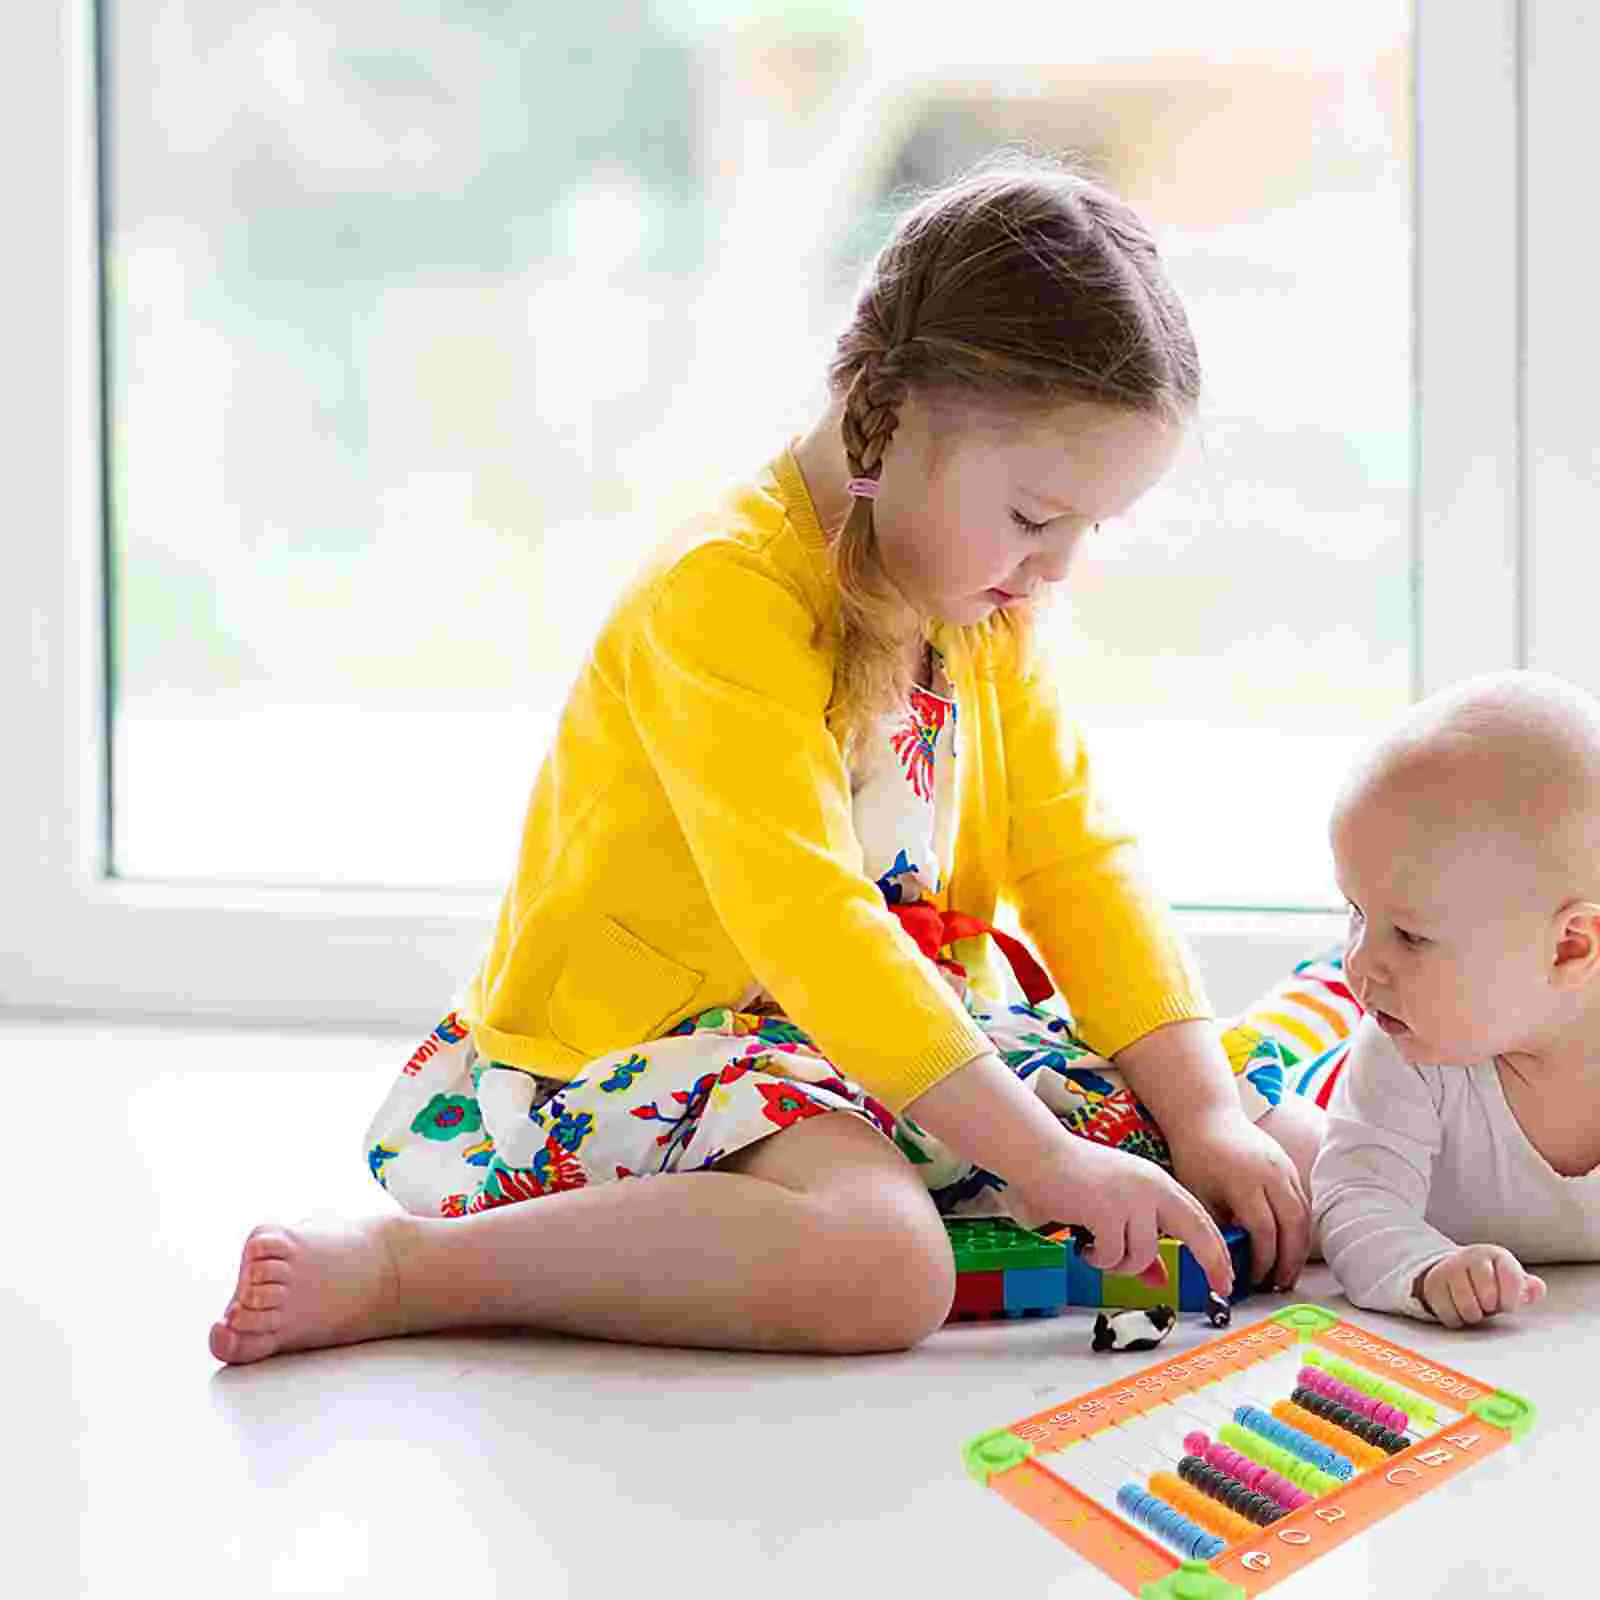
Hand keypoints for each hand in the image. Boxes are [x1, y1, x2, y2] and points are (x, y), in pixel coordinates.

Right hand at [1011, 1135, 1235, 1298]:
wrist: (1042, 1155)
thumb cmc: (1077, 1180)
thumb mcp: (1118, 1207)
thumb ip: (1140, 1242)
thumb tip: (1158, 1280)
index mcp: (1158, 1183)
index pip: (1199, 1218)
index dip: (1217, 1250)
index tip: (1227, 1278)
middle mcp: (1152, 1188)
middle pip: (1196, 1231)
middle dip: (1212, 1262)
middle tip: (1221, 1290)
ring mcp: (1130, 1199)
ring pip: (1143, 1254)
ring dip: (1120, 1264)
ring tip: (1098, 1250)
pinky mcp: (1106, 1211)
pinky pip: (1112, 1256)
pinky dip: (1098, 1259)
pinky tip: (1083, 1245)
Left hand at [1167, 1109, 1310, 1293]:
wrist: (1206, 1115)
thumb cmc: (1196, 1155)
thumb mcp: (1198, 1194)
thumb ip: (1217, 1226)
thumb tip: (1230, 1262)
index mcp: (1245, 1182)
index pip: (1264, 1231)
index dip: (1263, 1260)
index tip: (1254, 1279)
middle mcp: (1271, 1175)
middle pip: (1293, 1227)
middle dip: (1289, 1261)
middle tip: (1280, 1286)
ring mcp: (1284, 1168)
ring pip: (1304, 1216)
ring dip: (1299, 1248)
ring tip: (1287, 1273)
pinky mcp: (1289, 1165)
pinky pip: (1303, 1202)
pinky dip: (1300, 1228)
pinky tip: (1290, 1247)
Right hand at [1415, 1245, 1547, 1327]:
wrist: (1455, 1271)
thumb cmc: (1492, 1281)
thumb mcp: (1512, 1282)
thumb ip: (1528, 1288)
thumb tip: (1537, 1288)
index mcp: (1496, 1255)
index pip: (1510, 1278)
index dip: (1511, 1299)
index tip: (1508, 1305)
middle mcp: (1471, 1257)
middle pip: (1488, 1295)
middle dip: (1490, 1307)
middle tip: (1488, 1304)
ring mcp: (1449, 1268)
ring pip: (1467, 1307)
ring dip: (1474, 1315)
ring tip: (1475, 1308)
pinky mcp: (1432, 1283)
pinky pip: (1449, 1314)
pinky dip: (1456, 1319)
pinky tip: (1459, 1310)